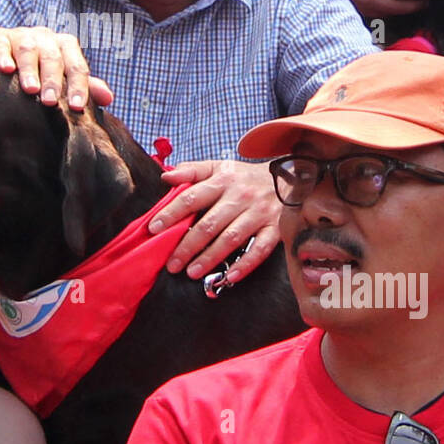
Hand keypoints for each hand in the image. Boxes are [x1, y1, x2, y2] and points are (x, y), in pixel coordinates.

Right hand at [0, 26, 112, 110]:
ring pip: (28, 49)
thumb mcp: (63, 79)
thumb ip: (85, 86)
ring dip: (30, 70)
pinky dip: (3, 55)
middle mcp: (45, 37)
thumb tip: (109, 99)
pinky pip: (1, 44)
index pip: (77, 66)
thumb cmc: (41, 72)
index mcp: (65, 46)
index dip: (79, 86)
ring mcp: (21, 35)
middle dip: (53, 80)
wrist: (5, 58)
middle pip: (53, 57)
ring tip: (30, 90)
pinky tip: (5, 69)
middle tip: (50, 101)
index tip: (77, 107)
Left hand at [150, 160, 282, 283]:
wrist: (289, 178)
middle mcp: (240, 197)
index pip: (191, 197)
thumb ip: (192, 171)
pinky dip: (245, 265)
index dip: (171, 213)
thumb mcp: (219, 167)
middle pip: (209, 223)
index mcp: (222, 180)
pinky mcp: (274, 229)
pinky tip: (230, 276)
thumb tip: (165, 176)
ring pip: (231, 239)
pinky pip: (260, 250)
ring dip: (210, 257)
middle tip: (171, 263)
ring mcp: (258, 214)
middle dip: (187, 245)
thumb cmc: (244, 177)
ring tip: (192, 272)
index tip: (154, 229)